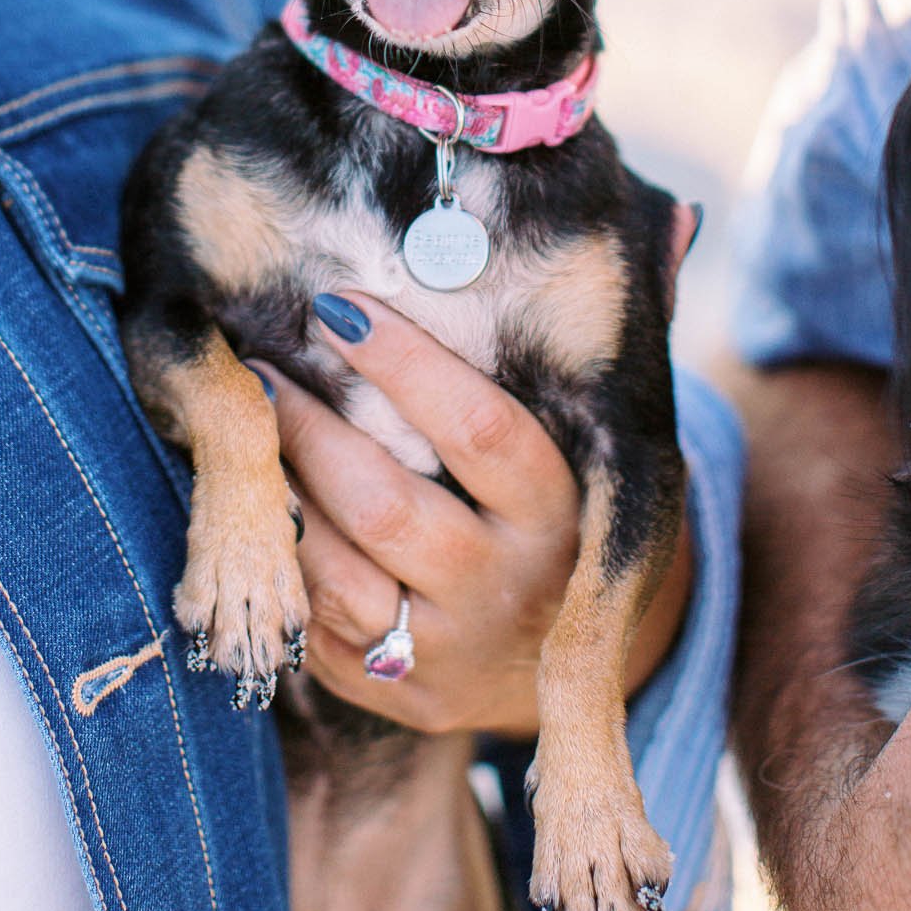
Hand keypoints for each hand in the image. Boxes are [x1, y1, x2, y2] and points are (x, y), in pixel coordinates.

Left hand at [249, 293, 690, 738]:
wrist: (562, 664)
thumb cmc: (556, 509)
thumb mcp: (588, 445)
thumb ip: (585, 349)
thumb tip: (664, 218)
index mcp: (563, 515)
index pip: (480, 429)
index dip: (405, 363)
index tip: (342, 305)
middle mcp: (509, 588)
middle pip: (386, 502)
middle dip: (312, 426)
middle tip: (262, 363)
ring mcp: (447, 651)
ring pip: (336, 565)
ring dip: (280, 488)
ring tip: (247, 423)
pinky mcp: (395, 693)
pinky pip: (312, 620)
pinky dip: (280, 552)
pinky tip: (258, 498)